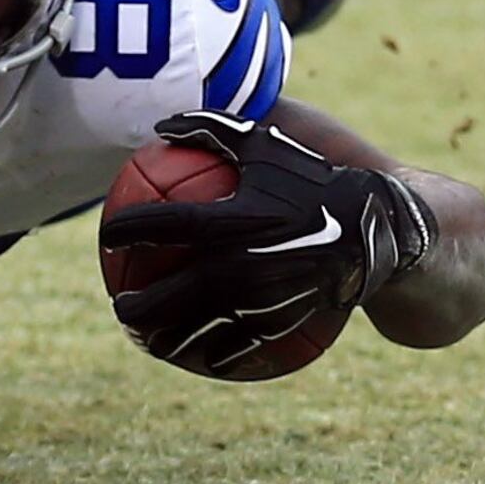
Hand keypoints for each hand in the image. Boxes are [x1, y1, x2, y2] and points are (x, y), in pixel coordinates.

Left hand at [100, 110, 433, 378]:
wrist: (376, 228)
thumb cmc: (312, 179)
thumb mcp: (265, 145)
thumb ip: (211, 130)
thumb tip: (160, 125)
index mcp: (237, 217)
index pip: (168, 225)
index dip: (131, 230)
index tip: (108, 235)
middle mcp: (246, 261)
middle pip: (175, 293)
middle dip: (139, 305)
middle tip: (119, 306)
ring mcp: (264, 297)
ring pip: (203, 327)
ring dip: (167, 337)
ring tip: (145, 339)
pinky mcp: (284, 319)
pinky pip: (242, 344)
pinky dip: (216, 352)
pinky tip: (199, 358)